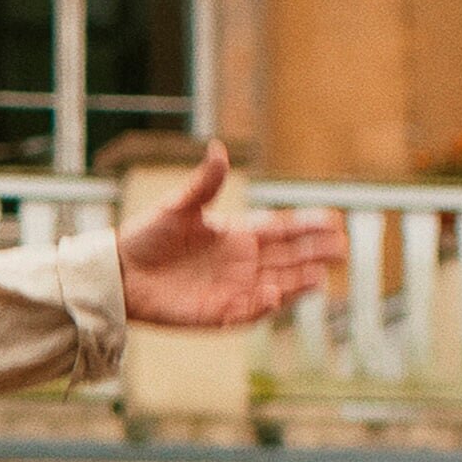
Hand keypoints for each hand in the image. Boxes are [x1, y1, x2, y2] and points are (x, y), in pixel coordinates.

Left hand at [117, 142, 345, 327]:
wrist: (120, 272)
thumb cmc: (148, 236)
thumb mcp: (178, 206)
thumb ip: (205, 183)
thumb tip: (219, 148)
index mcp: (238, 234)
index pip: (281, 229)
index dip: (307, 225)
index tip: (334, 219)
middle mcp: (242, 262)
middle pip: (289, 258)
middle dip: (316, 253)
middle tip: (342, 247)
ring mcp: (233, 288)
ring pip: (277, 285)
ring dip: (299, 282)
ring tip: (321, 276)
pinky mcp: (218, 313)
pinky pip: (247, 311)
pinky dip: (263, 305)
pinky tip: (275, 295)